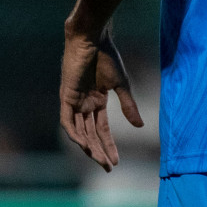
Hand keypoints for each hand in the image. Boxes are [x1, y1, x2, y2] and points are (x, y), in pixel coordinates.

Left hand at [59, 26, 143, 171]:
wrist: (93, 39)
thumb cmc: (107, 57)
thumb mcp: (121, 85)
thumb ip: (128, 106)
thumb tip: (140, 126)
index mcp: (96, 101)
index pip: (102, 130)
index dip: (109, 146)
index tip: (116, 162)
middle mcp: (84, 104)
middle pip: (90, 134)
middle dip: (99, 152)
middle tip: (109, 168)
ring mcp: (74, 101)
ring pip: (79, 132)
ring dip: (89, 147)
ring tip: (100, 161)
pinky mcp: (66, 96)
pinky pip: (67, 121)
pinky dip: (74, 134)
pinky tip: (84, 146)